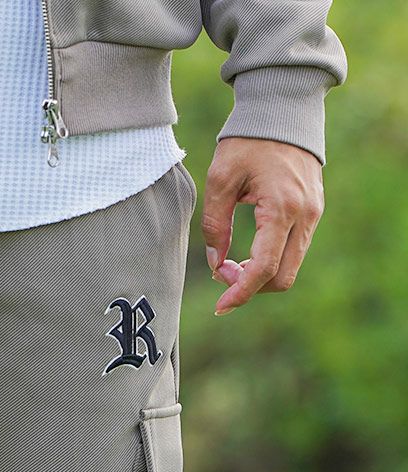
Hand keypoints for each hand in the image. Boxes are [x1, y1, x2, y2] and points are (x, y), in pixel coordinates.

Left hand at [201, 137, 324, 315]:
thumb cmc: (248, 139)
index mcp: (282, 208)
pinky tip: (248, 252)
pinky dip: (270, 260)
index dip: (241, 292)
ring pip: (290, 266)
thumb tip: (216, 264)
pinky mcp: (313, 211)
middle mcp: (305, 215)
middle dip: (251, 287)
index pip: (264, 269)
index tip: (220, 305)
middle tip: (222, 275)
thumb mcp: (220, 180)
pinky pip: (294, 249)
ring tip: (231, 262)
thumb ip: (215, 225)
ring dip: (260, 275)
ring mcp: (313, 213)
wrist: (284, 107)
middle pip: (283, 277)